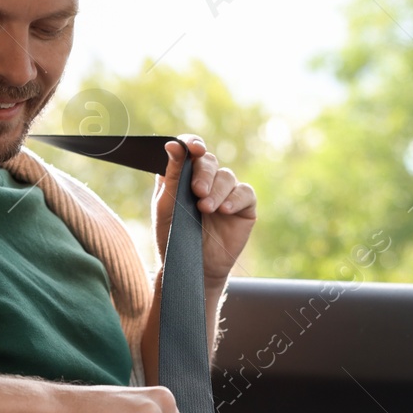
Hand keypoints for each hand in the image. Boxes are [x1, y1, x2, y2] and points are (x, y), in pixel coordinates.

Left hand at [154, 135, 256, 287]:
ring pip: (227, 176)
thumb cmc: (174, 237)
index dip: (192, 144)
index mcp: (183, 176)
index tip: (192, 148)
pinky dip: (236, 199)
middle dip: (204, 174)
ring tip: (206, 209)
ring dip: (217, 191)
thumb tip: (172, 144)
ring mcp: (226, 193)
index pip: (189, 149)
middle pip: (209, 161)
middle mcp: (206, 180)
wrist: (191, 268)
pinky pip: (245, 192)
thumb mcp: (167, 206)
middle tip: (197, 192)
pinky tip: (225, 211)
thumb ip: (171, 175)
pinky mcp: (243, 207)